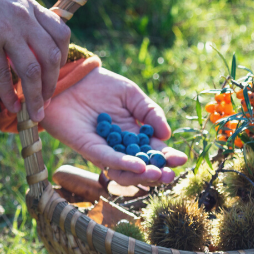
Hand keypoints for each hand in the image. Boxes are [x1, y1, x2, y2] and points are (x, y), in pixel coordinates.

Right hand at [0, 0, 69, 121]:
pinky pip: (3, 75)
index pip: (60, 33)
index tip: (56, 70)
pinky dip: (9, 94)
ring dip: (35, 96)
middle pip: (51, 56)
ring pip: (32, 70)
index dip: (63, 56)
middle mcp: (23, 18)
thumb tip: (26, 40)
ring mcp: (6, 30)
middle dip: (52, 83)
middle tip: (47, 99)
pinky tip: (12, 106)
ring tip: (35, 112)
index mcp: (29, 6)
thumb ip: (20, 16)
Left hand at [39, 67, 187, 186]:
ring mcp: (104, 149)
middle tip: (170, 174)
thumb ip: (150, 112)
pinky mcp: (88, 148)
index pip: (154, 151)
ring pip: (124, 171)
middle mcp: (120, 146)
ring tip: (156, 173)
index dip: (168, 157)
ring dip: (141, 175)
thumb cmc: (100, 85)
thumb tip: (167, 134)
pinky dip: (123, 164)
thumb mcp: (131, 95)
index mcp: (134, 134)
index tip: (182, 159)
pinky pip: (107, 159)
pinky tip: (138, 165)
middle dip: (157, 173)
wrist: (71, 78)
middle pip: (141, 167)